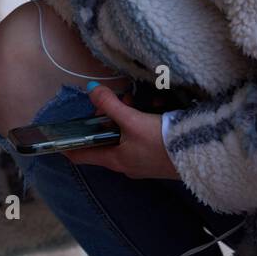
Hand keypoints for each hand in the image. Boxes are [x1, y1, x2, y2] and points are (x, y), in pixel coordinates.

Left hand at [61, 85, 179, 179]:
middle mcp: (126, 164)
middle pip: (106, 140)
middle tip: (113, 101)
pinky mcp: (157, 156)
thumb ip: (111, 105)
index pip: (81, 156)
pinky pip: (144, 136)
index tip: (56, 136)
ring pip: (126, 136)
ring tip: (139, 101)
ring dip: (129, 116)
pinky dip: (147, 121)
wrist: (199, 156)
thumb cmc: (162, 143)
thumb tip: (92, 91)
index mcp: (114, 160)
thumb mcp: (133, 121)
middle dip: (108, 118)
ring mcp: (142, 161)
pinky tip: (159, 108)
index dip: (67, 145)